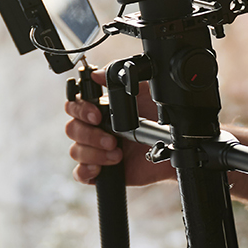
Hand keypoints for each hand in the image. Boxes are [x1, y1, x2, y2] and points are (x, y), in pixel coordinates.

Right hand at [64, 71, 173, 187]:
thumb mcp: (144, 91)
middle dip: (90, 135)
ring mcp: (97, 150)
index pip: (75, 106)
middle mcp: (95, 129)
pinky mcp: (103, 171)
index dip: (81, 110)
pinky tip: (100, 169)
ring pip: (76, 151)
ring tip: (117, 155)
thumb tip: (97, 74)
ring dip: (94, 154)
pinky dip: (85, 171)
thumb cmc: (159, 116)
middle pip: (72, 129)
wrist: (174, 145)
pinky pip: (80, 173)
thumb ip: (120, 79)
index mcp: (100, 109)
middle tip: (112, 140)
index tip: (97, 115)